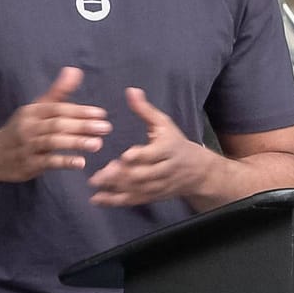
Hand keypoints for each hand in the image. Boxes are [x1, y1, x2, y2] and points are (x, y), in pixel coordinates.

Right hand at [0, 67, 112, 182]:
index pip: (58, 108)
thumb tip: (75, 70)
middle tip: (106, 128)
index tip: (101, 114)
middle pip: (57, 124)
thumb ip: (58, 92)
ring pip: (53, 142)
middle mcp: (29, 126)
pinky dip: (64, 161)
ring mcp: (27, 146)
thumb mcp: (36, 108)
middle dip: (82, 125)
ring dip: (76, 142)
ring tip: (97, 144)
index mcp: (32, 111)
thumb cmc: (22, 129)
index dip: (80, 111)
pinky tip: (80, 162)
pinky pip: (47, 162)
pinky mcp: (28, 164)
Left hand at [88, 87, 212, 206]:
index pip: (155, 154)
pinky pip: (134, 200)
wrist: (197, 171)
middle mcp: (165, 169)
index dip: (141, 156)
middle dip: (123, 175)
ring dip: (116, 188)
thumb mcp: (164, 123)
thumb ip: (145, 110)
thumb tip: (131, 91)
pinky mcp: (153, 196)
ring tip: (95, 184)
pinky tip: (97, 199)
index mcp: (169, 149)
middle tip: (101, 173)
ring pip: (138, 189)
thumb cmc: (175, 142)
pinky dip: (115, 201)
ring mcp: (159, 185)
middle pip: (144, 175)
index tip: (125, 156)